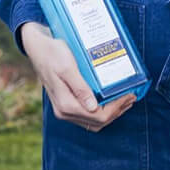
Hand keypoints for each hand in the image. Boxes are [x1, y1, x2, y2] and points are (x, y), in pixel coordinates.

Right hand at [20, 22, 135, 130]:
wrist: (38, 48)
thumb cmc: (53, 54)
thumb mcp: (68, 68)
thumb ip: (80, 88)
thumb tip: (93, 107)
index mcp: (65, 104)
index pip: (97, 116)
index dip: (116, 108)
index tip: (129, 95)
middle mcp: (64, 111)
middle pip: (96, 122)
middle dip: (116, 111)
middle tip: (131, 97)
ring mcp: (64, 108)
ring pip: (92, 120)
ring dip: (110, 112)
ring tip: (124, 99)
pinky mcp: (66, 102)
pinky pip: (87, 113)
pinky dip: (101, 109)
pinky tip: (109, 98)